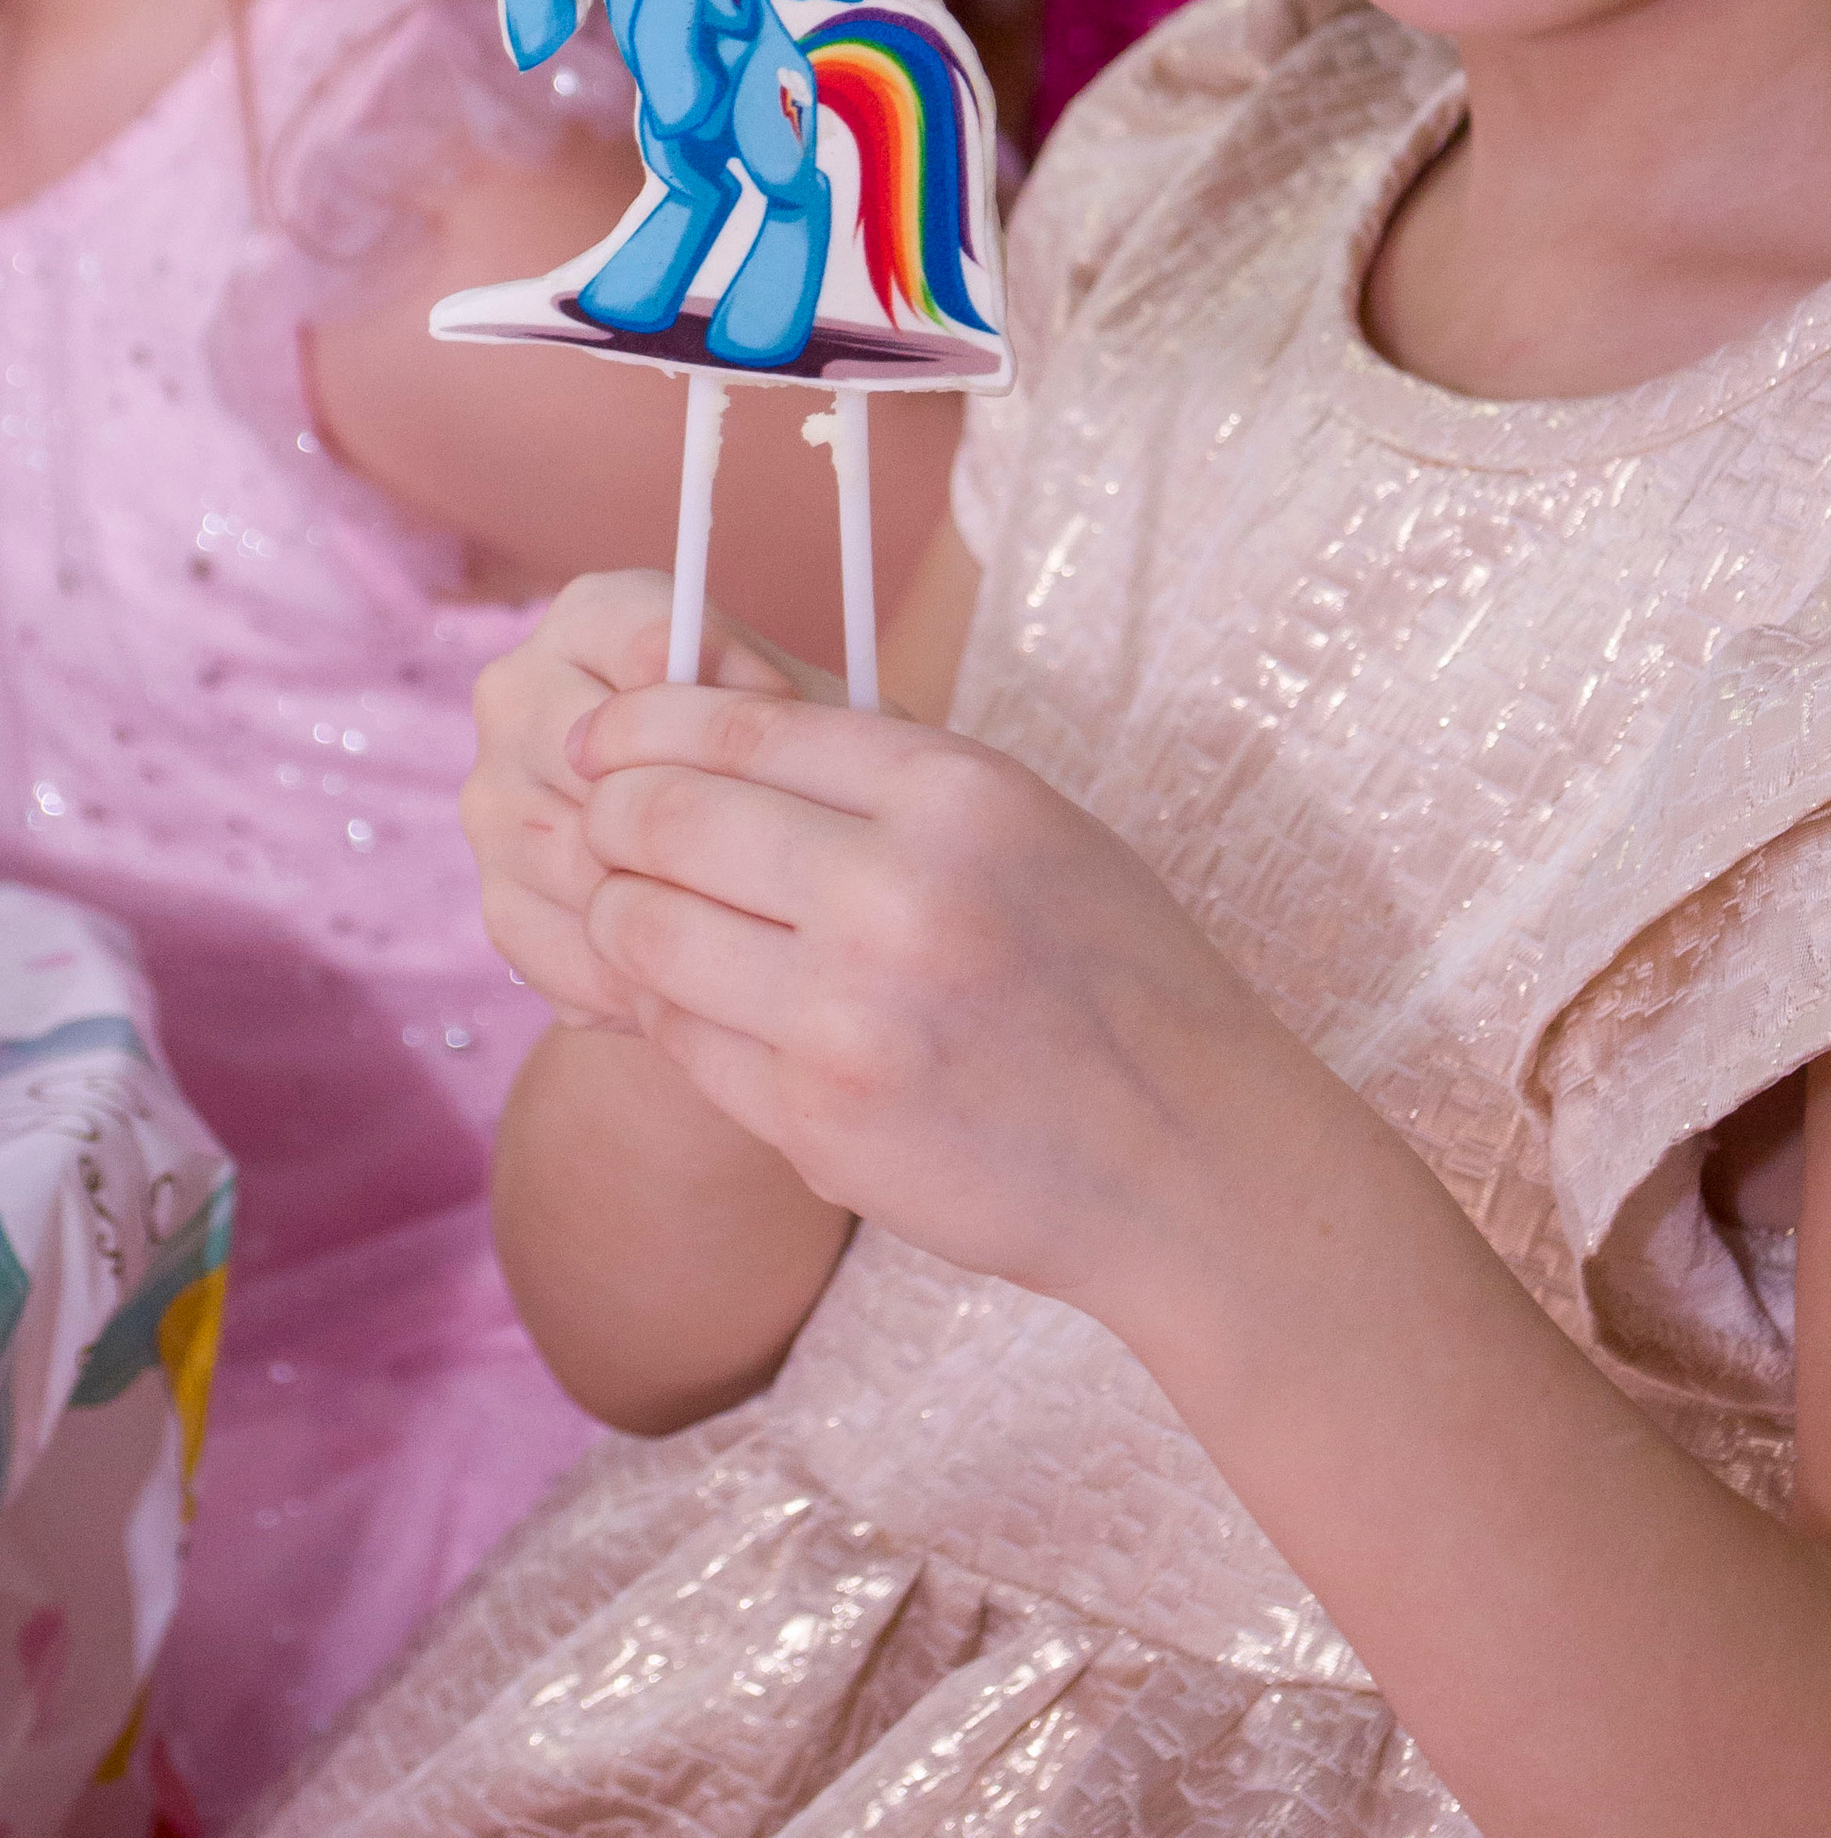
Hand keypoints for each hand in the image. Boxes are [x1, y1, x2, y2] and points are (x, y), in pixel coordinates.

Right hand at [463, 573, 823, 1025]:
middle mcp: (519, 693)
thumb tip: (772, 711)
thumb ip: (790, 706)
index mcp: (592, 617)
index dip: (739, 698)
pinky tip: (707, 974)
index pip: (647, 643)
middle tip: (772, 860)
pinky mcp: (498, 901)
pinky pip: (563, 946)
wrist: (745, 851)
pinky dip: (641, 976)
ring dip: (666, 905)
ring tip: (753, 924)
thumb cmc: (788, 763)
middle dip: (692, 820)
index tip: (797, 739)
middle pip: (591, 760)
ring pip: (570, 861)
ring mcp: (492, 799)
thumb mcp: (811, 716)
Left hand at [571, 684, 1330, 1331]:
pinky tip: (695, 1000)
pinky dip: (668, 1012)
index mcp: (955, 793)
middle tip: (602, 825)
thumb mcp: (1026, 822)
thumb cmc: (1109, 968)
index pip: (740, 724)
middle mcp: (893, 893)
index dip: (644, 726)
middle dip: (611, 815)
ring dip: (620, 914)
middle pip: (665, 820)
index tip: (605, 737)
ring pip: (645, 932)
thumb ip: (884, 774)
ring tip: (641, 912)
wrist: (1182, 1151)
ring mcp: (845, 1016)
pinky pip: (681, 1039)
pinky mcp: (814, 1120)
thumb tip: (711, 727)